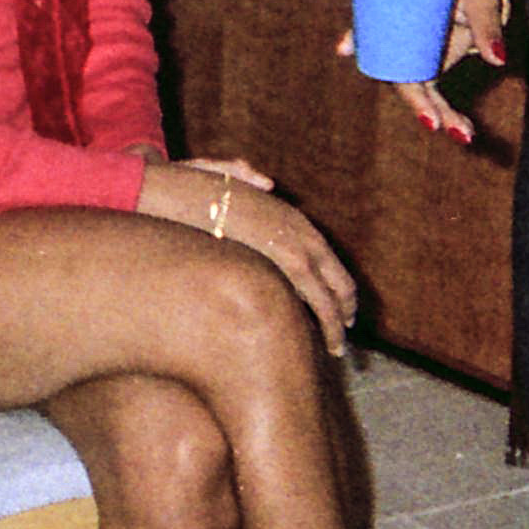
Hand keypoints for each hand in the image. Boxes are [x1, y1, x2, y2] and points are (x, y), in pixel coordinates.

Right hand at [142, 158, 356, 348]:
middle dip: (343, 313)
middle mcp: (302, 238)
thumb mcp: (231, 179)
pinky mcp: (277, 269)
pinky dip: (314, 324)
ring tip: (336, 349)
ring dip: (333, 327)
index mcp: (294, 221)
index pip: (329, 262)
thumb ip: (249, 178)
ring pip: (326, 301)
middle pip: (338, 284)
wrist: (185, 194)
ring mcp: (293, 253)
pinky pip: (304, 303)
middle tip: (343, 338)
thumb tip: (268, 183)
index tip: (343, 309)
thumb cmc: (200, 189)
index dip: (339, 289)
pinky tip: (312, 341)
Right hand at [330, 0, 506, 140]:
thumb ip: (487, 28)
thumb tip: (497, 60)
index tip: (346, 48)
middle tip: (435, 122)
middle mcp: (398, 36)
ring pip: (416, 90)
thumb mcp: (481, 1)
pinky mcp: (427, 67)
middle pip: (398, 72)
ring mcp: (412, 56)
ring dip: (438, 114)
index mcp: (399, 9)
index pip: (371, 27)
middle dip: (417, 100)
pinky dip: (448, 114)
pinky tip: (466, 133)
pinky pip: (433, 95)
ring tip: (464, 133)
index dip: (356, 36)